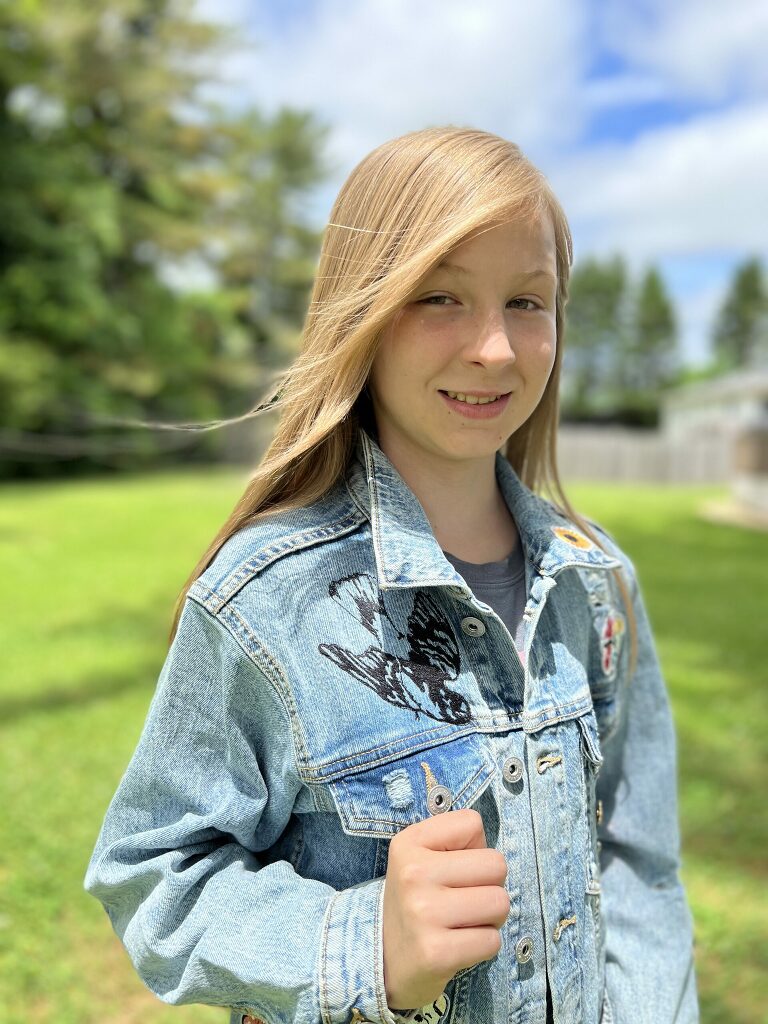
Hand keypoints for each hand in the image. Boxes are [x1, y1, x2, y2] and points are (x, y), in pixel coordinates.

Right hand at [382, 807, 508, 1009]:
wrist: (382, 959)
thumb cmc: (417, 900)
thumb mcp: (422, 857)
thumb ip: (460, 843)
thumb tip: (494, 860)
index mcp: (409, 843)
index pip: (472, 823)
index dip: (473, 848)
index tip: (452, 869)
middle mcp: (413, 874)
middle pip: (496, 864)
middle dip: (490, 885)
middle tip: (465, 901)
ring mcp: (423, 913)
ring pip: (500, 903)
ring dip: (491, 918)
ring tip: (463, 923)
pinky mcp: (436, 952)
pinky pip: (492, 941)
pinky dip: (483, 946)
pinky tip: (458, 946)